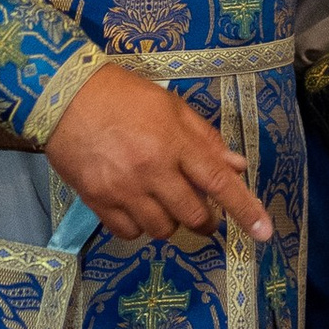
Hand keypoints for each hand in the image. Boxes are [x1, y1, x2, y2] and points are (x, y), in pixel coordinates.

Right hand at [45, 64, 272, 247]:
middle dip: (203, 219)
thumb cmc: (123, 95)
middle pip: (193, 216)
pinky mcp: (97, 201)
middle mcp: (152, 170)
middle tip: (198, 209)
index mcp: (174, 143)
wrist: (64, 96)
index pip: (219, 182)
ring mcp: (124, 189)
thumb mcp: (170, 106)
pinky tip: (135, 207)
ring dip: (170, 222)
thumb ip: (204, 138)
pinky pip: (129, 233)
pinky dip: (138, 227)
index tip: (264, 233)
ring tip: (161, 202)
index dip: (245, 209)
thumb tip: (236, 165)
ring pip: (162, 230)